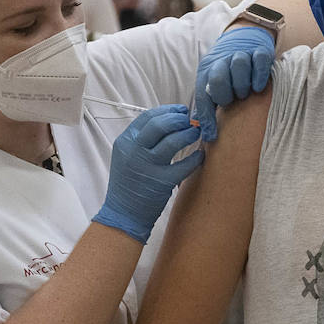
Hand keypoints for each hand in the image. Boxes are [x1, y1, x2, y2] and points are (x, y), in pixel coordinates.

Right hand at [93, 105, 203, 242]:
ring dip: (188, 134)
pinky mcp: (161, 182)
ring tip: (196, 133)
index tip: (181, 111)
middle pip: (160, 125)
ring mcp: (148, 166)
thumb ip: (143, 140)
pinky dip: (195, 158)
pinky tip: (200, 155)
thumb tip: (170, 122)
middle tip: (191, 121)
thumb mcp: (127, 156)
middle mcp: (135, 151)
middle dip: (179, 119)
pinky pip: (184, 165)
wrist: (123, 213)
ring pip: (173, 141)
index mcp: (126, 142)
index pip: (148, 117)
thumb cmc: (129, 183)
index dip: (168, 111)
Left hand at [192, 26, 274, 142]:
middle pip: (218, 77)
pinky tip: (259, 86)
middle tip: (232, 101)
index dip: (206, 118)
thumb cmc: (227, 70)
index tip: (211, 136)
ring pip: (238, 65)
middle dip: (224, 94)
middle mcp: (222, 61)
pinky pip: (259, 60)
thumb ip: (207, 104)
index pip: (203, 95)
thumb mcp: (212, 83)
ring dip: (242, 84)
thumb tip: (202, 130)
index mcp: (207, 71)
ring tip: (245, 93)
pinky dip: (259, 74)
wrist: (243, 38)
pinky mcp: (259, 50)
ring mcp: (241, 54)